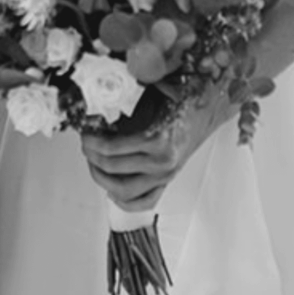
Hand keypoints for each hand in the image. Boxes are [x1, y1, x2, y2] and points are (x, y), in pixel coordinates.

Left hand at [80, 93, 235, 211]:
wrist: (208, 111)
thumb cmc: (181, 100)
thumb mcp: (156, 92)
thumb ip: (131, 93)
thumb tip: (100, 93)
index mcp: (159, 141)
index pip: (111, 149)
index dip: (91, 142)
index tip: (84, 134)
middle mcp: (163, 164)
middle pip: (112, 169)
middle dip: (91, 156)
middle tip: (85, 145)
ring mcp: (165, 176)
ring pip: (122, 190)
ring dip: (101, 178)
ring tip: (93, 163)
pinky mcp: (166, 183)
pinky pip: (142, 202)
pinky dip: (123, 200)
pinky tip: (111, 187)